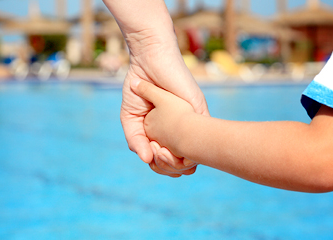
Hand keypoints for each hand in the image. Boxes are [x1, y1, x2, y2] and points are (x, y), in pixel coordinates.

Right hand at [104, 0, 207, 175]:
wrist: (148, 60)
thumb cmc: (138, 86)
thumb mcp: (130, 117)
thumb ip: (135, 138)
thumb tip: (146, 160)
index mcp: (166, 132)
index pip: (167, 159)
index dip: (159, 165)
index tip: (150, 159)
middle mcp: (182, 128)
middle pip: (182, 161)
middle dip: (169, 166)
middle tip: (157, 156)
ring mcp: (192, 120)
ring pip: (194, 153)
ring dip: (177, 160)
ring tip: (162, 151)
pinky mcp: (199, 110)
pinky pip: (201, 135)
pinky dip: (188, 146)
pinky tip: (173, 145)